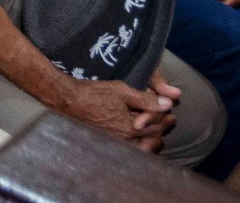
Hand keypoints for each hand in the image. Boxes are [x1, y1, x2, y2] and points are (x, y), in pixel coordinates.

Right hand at [55, 78, 174, 151]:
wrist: (68, 101)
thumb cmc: (94, 93)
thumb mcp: (122, 91)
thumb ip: (146, 99)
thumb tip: (168, 104)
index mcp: (131, 128)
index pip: (157, 126)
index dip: (165, 118)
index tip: (170, 113)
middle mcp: (125, 140)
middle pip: (152, 139)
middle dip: (162, 129)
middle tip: (168, 121)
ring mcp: (116, 144)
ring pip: (143, 147)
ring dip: (153, 139)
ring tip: (157, 132)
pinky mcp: (108, 144)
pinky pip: (130, 149)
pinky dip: (140, 145)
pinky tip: (139, 139)